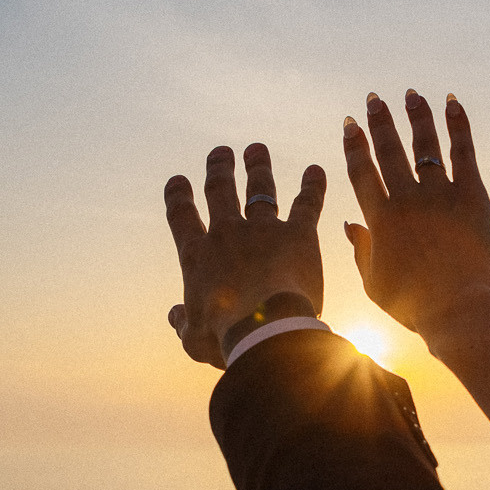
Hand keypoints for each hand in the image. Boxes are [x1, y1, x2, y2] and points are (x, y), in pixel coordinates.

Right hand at [164, 144, 326, 367]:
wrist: (266, 329)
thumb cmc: (226, 339)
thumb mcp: (193, 339)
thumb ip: (182, 323)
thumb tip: (173, 314)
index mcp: (197, 256)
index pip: (181, 217)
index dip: (178, 196)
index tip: (178, 181)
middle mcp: (226, 234)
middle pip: (219, 191)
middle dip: (219, 168)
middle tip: (220, 153)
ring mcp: (262, 230)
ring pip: (259, 188)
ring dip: (258, 167)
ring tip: (257, 150)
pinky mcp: (297, 234)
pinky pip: (306, 204)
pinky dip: (312, 186)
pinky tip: (316, 171)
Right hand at [342, 90, 489, 339]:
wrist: (459, 309)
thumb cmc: (414, 305)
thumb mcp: (374, 284)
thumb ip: (360, 250)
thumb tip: (348, 223)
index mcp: (380, 219)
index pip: (361, 172)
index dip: (353, 145)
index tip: (349, 124)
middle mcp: (407, 199)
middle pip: (389, 150)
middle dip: (379, 122)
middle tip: (373, 99)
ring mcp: (440, 194)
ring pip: (425, 145)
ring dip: (416, 116)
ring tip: (411, 95)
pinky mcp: (471, 195)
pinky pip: (463, 152)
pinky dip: (458, 126)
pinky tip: (452, 104)